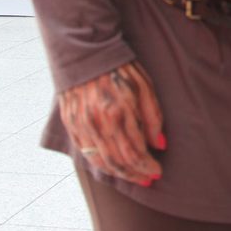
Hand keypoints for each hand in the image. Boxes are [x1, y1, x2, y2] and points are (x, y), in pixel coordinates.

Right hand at [58, 60, 164, 184]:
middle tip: (148, 180)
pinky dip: (100, 163)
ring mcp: (81, 124)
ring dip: (119, 173)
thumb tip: (160, 145)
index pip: (134, 152)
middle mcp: (97, 121)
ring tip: (133, 177)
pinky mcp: (70, 123)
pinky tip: (113, 166)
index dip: (147, 166)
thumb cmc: (120, 67)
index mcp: (118, 111)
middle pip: (118, 161)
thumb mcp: (144, 86)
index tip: (158, 172)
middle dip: (135, 174)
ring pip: (100, 161)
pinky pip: (85, 152)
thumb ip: (153, 117)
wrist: (85, 51)